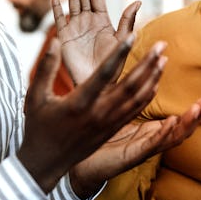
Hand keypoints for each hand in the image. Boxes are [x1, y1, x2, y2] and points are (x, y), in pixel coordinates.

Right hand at [19, 35, 170, 193]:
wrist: (45, 164)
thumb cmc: (37, 127)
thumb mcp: (35, 96)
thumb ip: (46, 67)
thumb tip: (57, 40)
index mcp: (79, 103)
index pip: (104, 74)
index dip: (120, 54)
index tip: (133, 35)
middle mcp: (97, 114)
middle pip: (129, 86)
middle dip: (147, 64)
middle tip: (161, 44)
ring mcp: (107, 124)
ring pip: (137, 100)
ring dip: (152, 78)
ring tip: (164, 59)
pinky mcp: (111, 131)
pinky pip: (134, 112)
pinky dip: (147, 97)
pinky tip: (155, 83)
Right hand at [52, 0, 140, 85]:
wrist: (97, 88)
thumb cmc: (113, 69)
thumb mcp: (122, 43)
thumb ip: (127, 22)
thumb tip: (137, 2)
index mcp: (102, 21)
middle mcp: (88, 22)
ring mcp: (75, 29)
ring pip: (72, 2)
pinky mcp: (64, 38)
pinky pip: (59, 18)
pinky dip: (56, 6)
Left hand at [70, 97, 200, 198]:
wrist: (76, 164)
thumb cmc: (93, 139)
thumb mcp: (114, 113)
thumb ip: (127, 97)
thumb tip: (137, 74)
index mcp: (147, 133)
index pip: (177, 122)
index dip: (193, 111)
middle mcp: (148, 142)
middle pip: (180, 130)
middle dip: (196, 116)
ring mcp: (141, 151)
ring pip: (170, 138)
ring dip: (185, 123)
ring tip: (197, 109)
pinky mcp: (130, 157)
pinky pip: (150, 146)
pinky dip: (162, 134)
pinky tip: (171, 122)